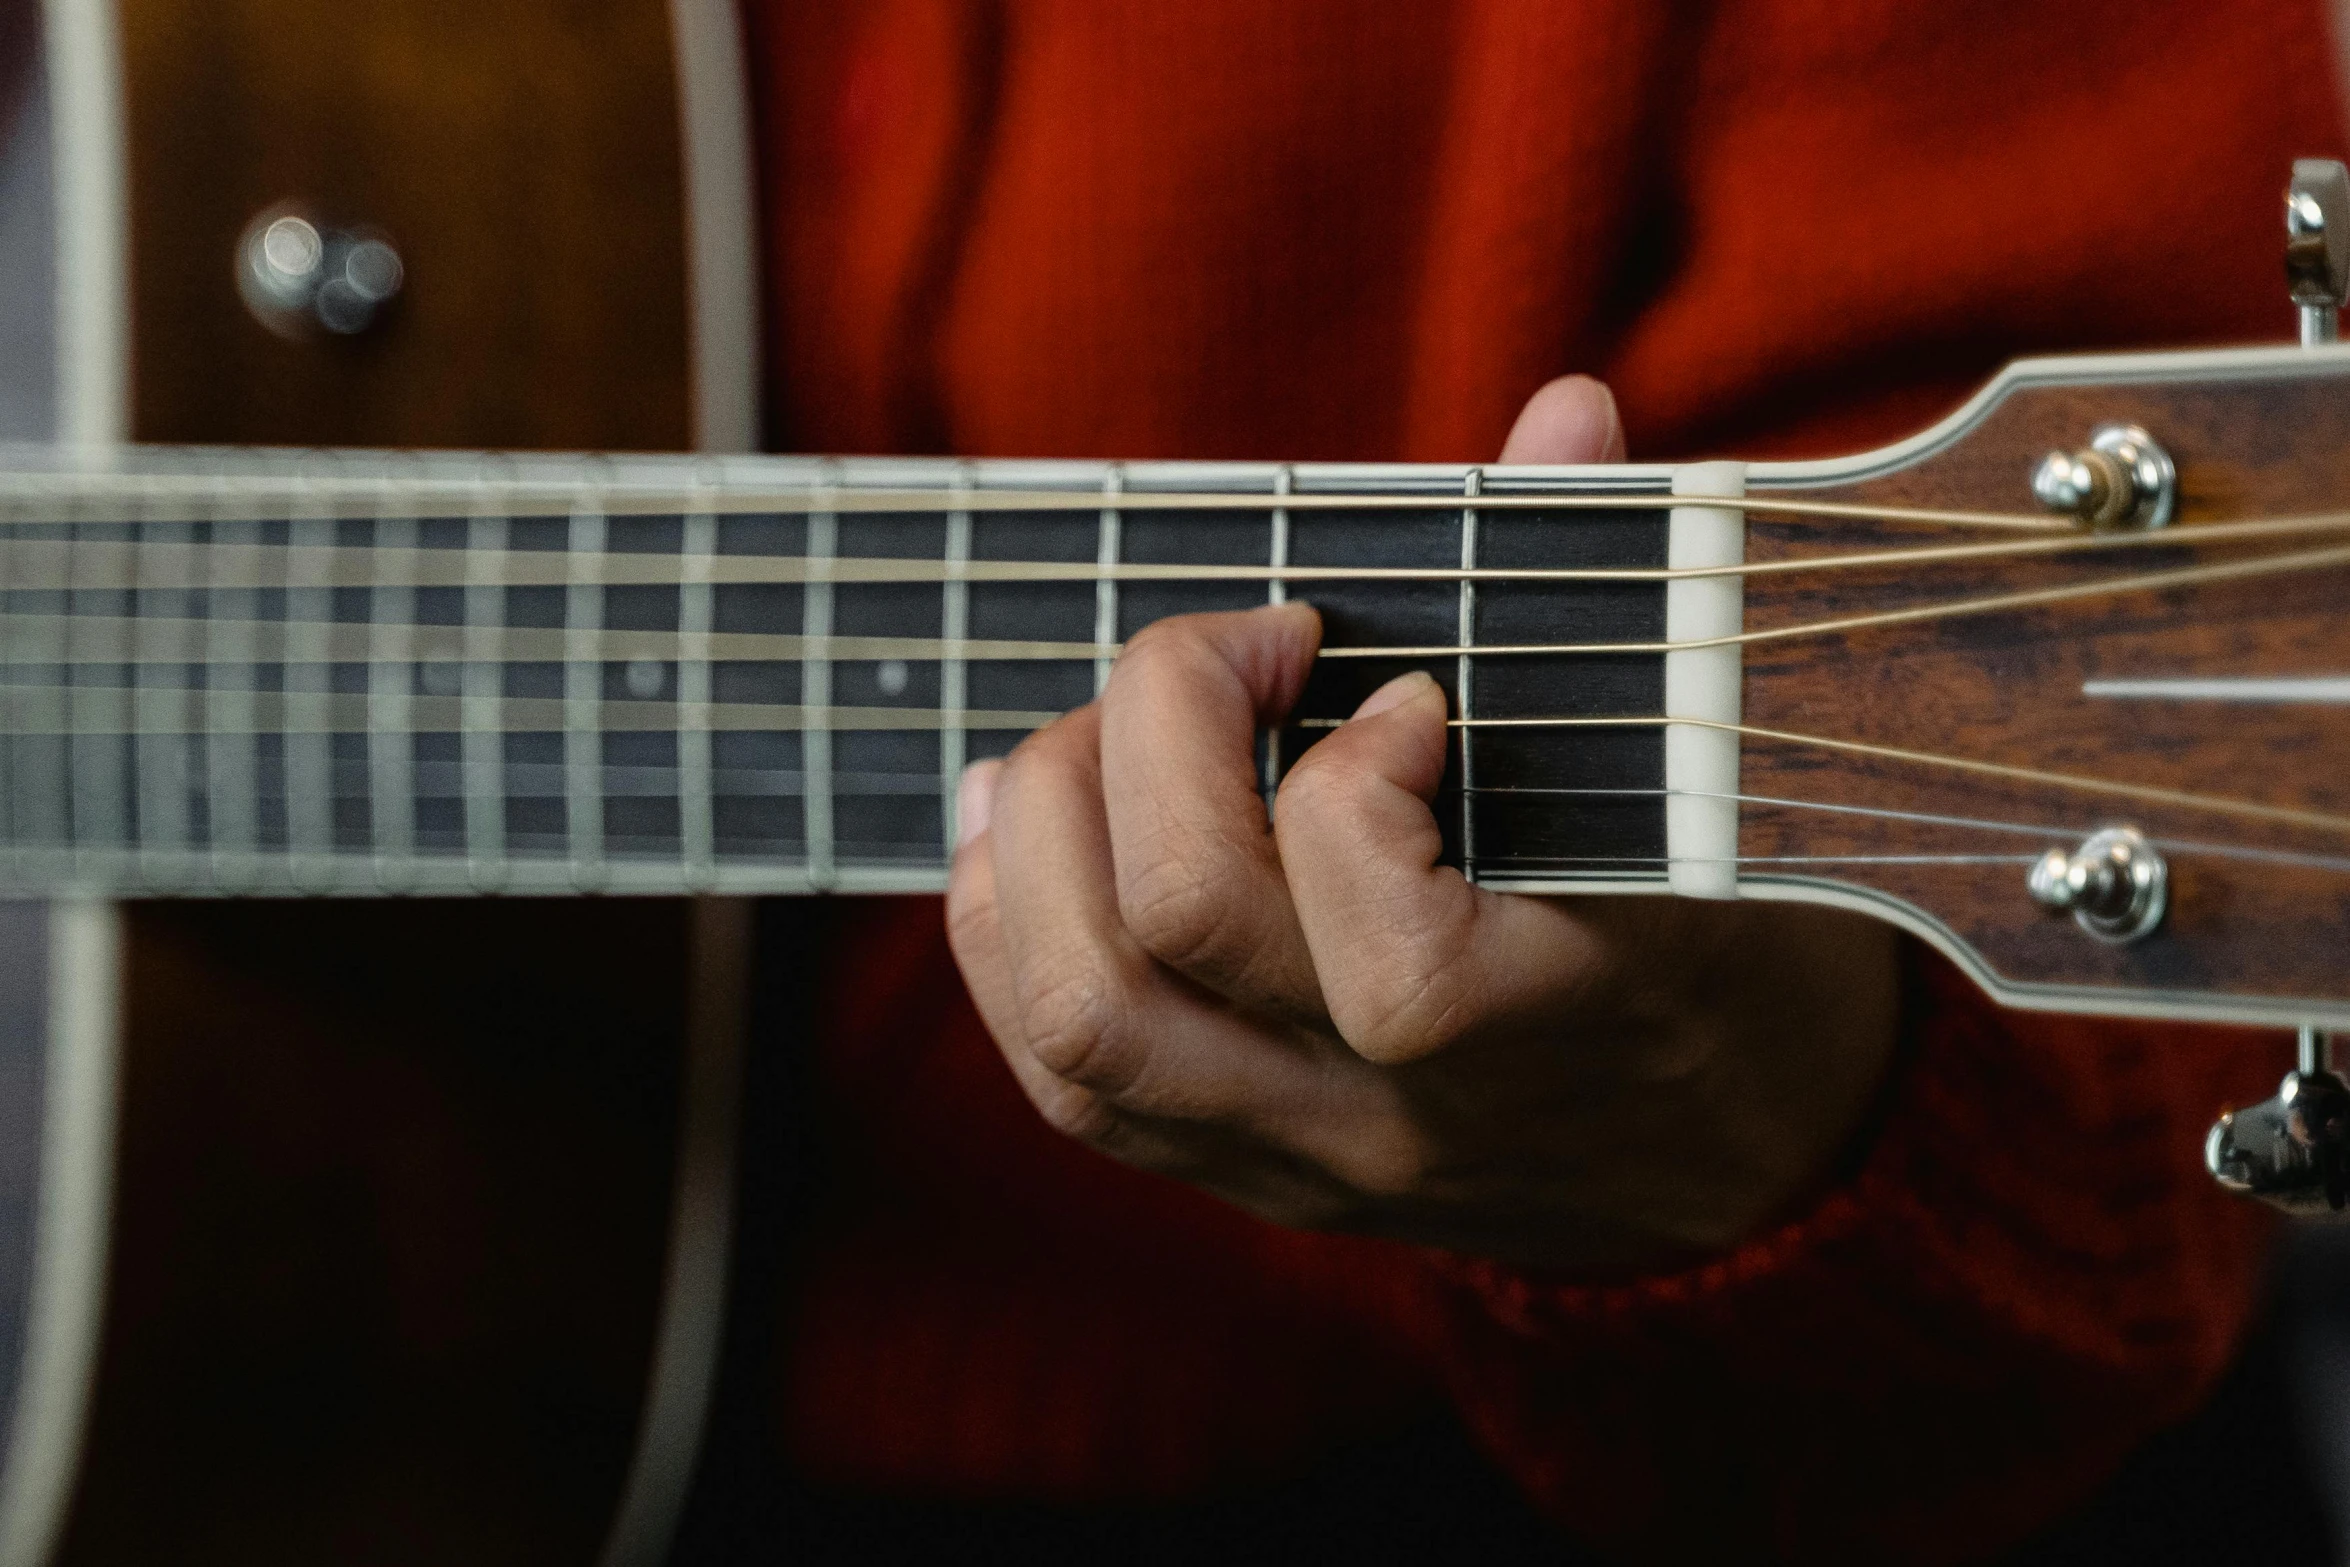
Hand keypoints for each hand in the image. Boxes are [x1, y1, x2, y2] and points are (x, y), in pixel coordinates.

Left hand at [944, 377, 1900, 1275]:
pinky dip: (1004, 931)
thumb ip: (1624, 594)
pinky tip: (1037, 828)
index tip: (1400, 692)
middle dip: (1156, 725)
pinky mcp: (1233, 1171)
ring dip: (1042, 830)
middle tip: (1228, 658)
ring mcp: (1307, 1154)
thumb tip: (1565, 413)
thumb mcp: (1709, 788)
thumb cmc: (1718, 939)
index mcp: (1562, 1013)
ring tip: (1088, 737)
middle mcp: (1411, 1111)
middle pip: (1183, 924)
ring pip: (1083, 1020)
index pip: (1393, 954)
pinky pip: (1063, 1083)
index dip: (1354, 773)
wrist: (1718, 1165)